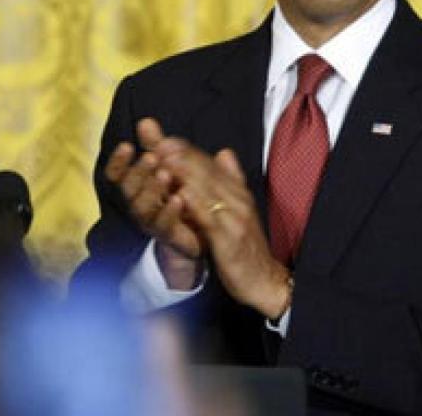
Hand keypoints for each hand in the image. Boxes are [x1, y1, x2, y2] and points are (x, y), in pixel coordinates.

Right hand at [105, 118, 203, 288]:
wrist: (202, 235)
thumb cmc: (183, 196)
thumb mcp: (172, 166)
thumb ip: (157, 146)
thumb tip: (146, 121)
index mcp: (137, 187)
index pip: (117, 174)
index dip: (118, 161)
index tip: (127, 145)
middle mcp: (139, 204)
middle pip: (128, 188)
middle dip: (138, 172)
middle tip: (151, 157)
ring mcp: (151, 222)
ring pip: (142, 207)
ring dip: (152, 190)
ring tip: (165, 174)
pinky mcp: (168, 236)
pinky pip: (163, 225)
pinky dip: (169, 211)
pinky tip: (179, 198)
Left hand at [157, 139, 291, 318]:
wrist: (265, 282)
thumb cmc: (245, 247)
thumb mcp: (239, 211)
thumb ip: (231, 181)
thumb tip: (224, 152)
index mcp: (238, 192)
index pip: (210, 164)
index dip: (186, 150)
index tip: (163, 138)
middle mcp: (238, 200)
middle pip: (207, 171)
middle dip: (181, 155)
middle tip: (156, 142)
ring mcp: (235, 218)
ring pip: (208, 188)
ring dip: (183, 172)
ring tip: (161, 159)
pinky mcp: (230, 238)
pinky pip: (210, 217)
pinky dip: (194, 204)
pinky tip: (178, 194)